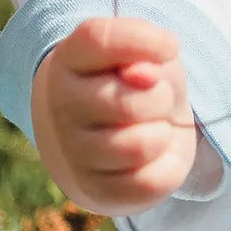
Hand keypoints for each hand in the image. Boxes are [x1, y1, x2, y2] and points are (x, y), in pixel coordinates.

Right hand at [32, 17, 196, 215]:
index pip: (100, 39)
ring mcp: (73, 152)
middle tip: (157, 97)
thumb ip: (148, 52)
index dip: (144, 41)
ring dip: (162, 134)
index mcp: (69, 60)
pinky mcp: (96, 190)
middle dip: (162, 98)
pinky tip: (154, 156)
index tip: (170, 46)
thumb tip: (146, 75)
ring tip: (153, 126)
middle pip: (128, 101)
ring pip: (139, 146)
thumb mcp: (148, 54)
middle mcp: (61, 106)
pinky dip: (166, 167)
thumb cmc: (136, 83)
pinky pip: (148, 183)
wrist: (116, 132)